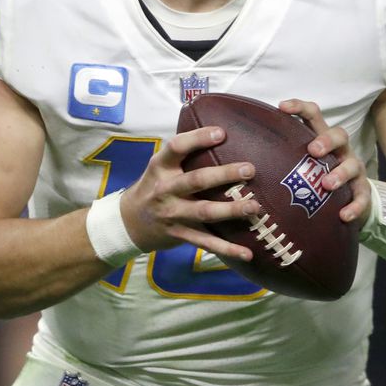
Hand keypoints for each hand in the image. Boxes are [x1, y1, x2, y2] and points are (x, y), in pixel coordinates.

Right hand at [119, 126, 261, 261]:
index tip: (222, 133)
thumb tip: (223, 132)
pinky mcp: (181, 235)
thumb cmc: (155, 185)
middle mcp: (166, 189)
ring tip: (255, 207)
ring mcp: (173, 214)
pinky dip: (227, 249)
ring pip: (204, 212)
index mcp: (160, 166)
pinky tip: (248, 253)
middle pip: (196, 180)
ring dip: (231, 210)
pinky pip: (206, 243)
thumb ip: (184, 154)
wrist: (129, 222)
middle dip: (224, 175)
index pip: (176, 147)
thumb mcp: (160, 166)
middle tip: (250, 169)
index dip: (198, 139)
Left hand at [278, 99, 371, 226]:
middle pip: (339, 134)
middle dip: (326, 140)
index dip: (299, 107)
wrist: (347, 201)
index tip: (282, 106)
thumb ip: (280, 157)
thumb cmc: (316, 177)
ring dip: (340, 174)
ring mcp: (354, 169)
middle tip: (313, 150)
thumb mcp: (301, 163)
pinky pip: (362, 197)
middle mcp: (340, 150)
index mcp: (322, 138)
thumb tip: (241, 159)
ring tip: (327, 185)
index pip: (313, 115)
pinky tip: (343, 215)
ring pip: (352, 165)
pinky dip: (354, 206)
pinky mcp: (362, 191)